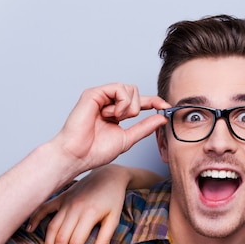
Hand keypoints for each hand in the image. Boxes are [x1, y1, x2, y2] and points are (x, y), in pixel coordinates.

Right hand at [27, 165, 141, 243]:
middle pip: (61, 237)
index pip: (76, 242)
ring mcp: (65, 201)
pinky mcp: (61, 196)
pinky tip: (29, 229)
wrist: (109, 175)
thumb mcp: (115, 218)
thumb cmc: (114, 198)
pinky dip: (36, 218)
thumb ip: (105, 238)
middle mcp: (74, 208)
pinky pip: (44, 208)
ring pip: (51, 227)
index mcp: (89, 214)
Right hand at [50, 83, 169, 172]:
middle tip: (125, 119)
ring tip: (116, 118)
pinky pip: (118, 87)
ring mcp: (100, 97)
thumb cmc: (96, 151)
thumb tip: (162, 117)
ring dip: (129, 106)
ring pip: (129, 88)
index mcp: (116, 112)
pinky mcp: (93, 93)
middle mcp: (108, 102)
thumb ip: (145, 127)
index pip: (139, 102)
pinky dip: (122, 102)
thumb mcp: (128, 138)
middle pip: (136, 91)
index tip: (166, 107)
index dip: (154, 102)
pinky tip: (112, 114)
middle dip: (138, 106)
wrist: (78, 156)